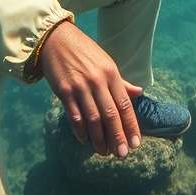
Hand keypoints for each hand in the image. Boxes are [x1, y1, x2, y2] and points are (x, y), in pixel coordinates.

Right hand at [38, 21, 142, 157]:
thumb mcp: (106, 63)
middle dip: (117, 137)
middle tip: (122, 154)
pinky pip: (74, 117)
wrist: (56, 40)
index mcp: (111, 74)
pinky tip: (85, 141)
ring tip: (104, 152)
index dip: (131, 126)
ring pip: (92, 119)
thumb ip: (121, 82)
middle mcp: (97, 81)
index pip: (124, 104)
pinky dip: (81, 131)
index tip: (136, 143)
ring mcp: (79, 87)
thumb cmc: (84, 52)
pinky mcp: (63, 91)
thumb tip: (139, 93)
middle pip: (110, 115)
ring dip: (99, 139)